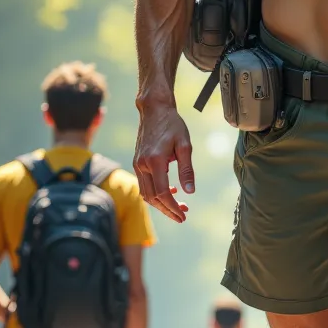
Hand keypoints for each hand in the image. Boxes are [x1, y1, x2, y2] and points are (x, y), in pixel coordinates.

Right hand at [134, 104, 193, 222]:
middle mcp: (142, 165)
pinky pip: (144, 185)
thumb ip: (187, 169)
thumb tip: (190, 192)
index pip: (162, 193)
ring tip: (178, 207)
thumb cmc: (172, 125)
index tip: (184, 214)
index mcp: (155, 161)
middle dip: (167, 210)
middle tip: (182, 217)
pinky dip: (155, 193)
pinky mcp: (137, 163)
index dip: (173, 207)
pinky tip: (170, 192)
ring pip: (146, 193)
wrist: (154, 110)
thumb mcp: (185, 145)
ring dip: (161, 204)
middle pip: (152, 197)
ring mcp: (137, 164)